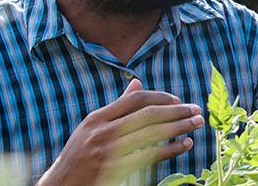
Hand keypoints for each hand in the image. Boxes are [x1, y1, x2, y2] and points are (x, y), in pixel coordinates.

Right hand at [37, 79, 202, 185]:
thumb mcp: (91, 128)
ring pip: (152, 134)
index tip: (179, 101)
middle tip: (197, 110)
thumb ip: (117, 108)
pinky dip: (170, 149)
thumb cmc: (78, 157)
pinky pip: (149, 156)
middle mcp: (102, 132)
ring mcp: (108, 152)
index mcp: (97, 118)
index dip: (160, 98)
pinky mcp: (115, 170)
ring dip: (179, 127)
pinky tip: (184, 145)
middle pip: (147, 115)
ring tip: (196, 124)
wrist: (60, 185)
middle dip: (176, 111)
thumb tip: (138, 83)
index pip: (135, 100)